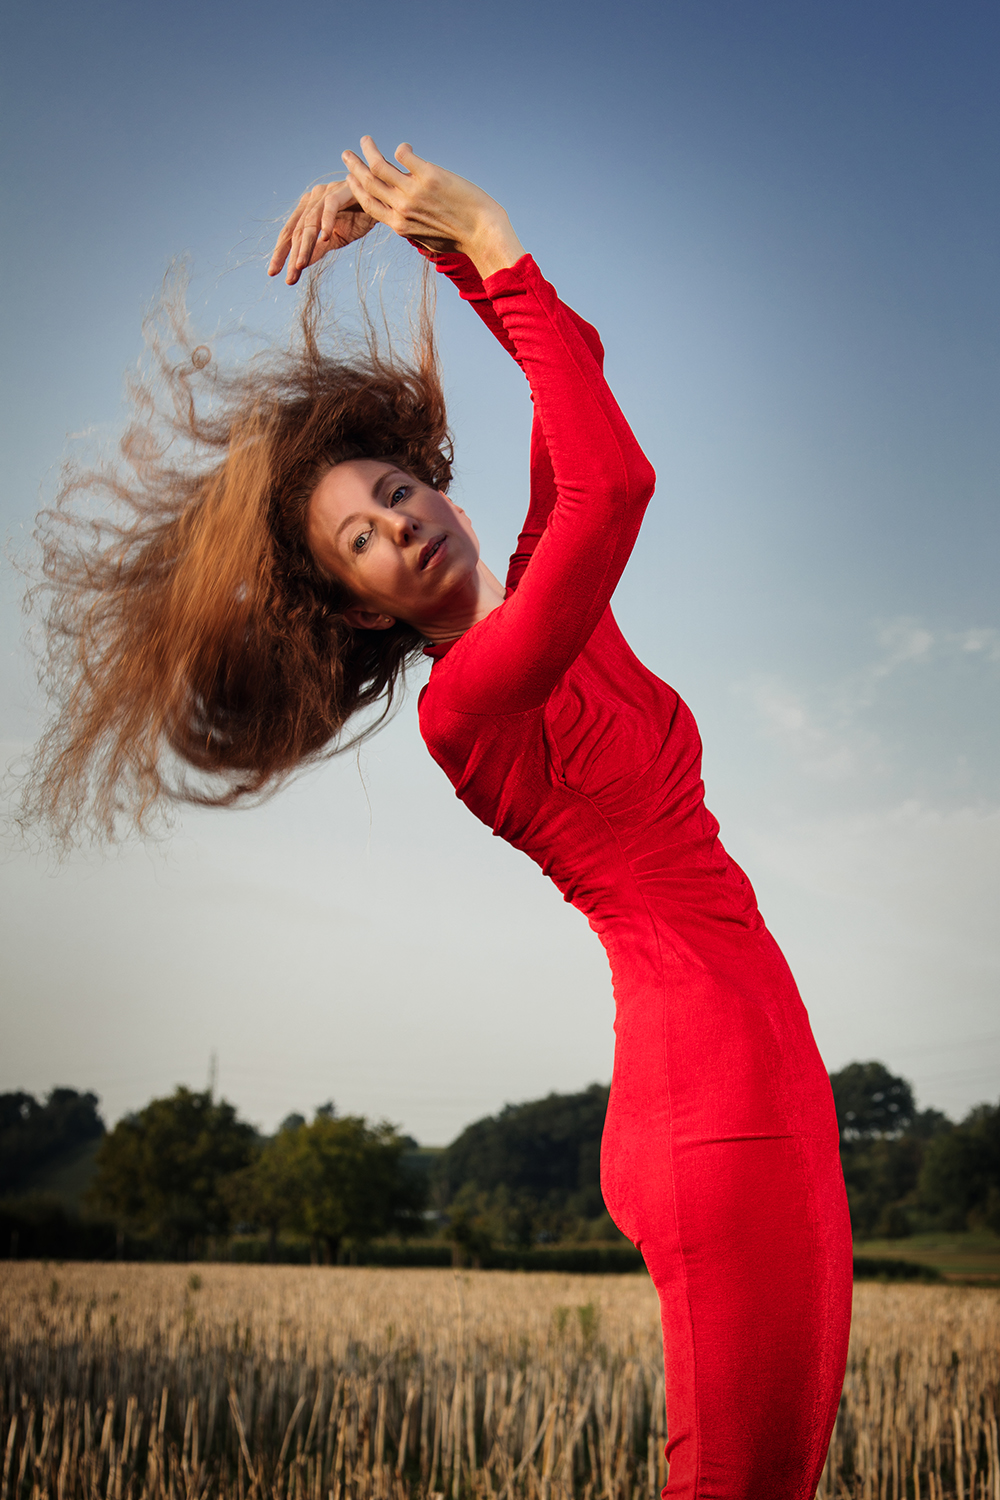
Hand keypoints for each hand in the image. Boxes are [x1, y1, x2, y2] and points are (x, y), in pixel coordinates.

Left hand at [268, 180, 377, 284]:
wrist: (382, 202)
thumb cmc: (358, 218)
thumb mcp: (335, 240)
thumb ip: (317, 250)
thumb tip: (299, 266)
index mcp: (307, 209)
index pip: (289, 233)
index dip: (281, 253)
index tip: (273, 273)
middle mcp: (312, 199)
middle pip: (296, 229)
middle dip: (289, 255)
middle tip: (287, 276)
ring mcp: (325, 193)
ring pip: (310, 221)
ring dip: (305, 245)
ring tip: (299, 265)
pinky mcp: (340, 190)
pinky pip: (330, 206)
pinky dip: (327, 221)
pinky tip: (325, 237)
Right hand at [341, 137, 524, 278]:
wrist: (483, 234)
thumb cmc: (459, 238)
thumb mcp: (427, 239)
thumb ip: (412, 227)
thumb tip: (405, 221)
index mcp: (399, 225)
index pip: (368, 204)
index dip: (356, 188)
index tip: (351, 176)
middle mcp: (402, 208)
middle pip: (367, 183)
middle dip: (354, 166)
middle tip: (347, 153)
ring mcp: (414, 191)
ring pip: (379, 165)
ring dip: (369, 150)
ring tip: (365, 140)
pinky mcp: (429, 176)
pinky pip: (404, 155)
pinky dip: (401, 148)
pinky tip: (405, 146)